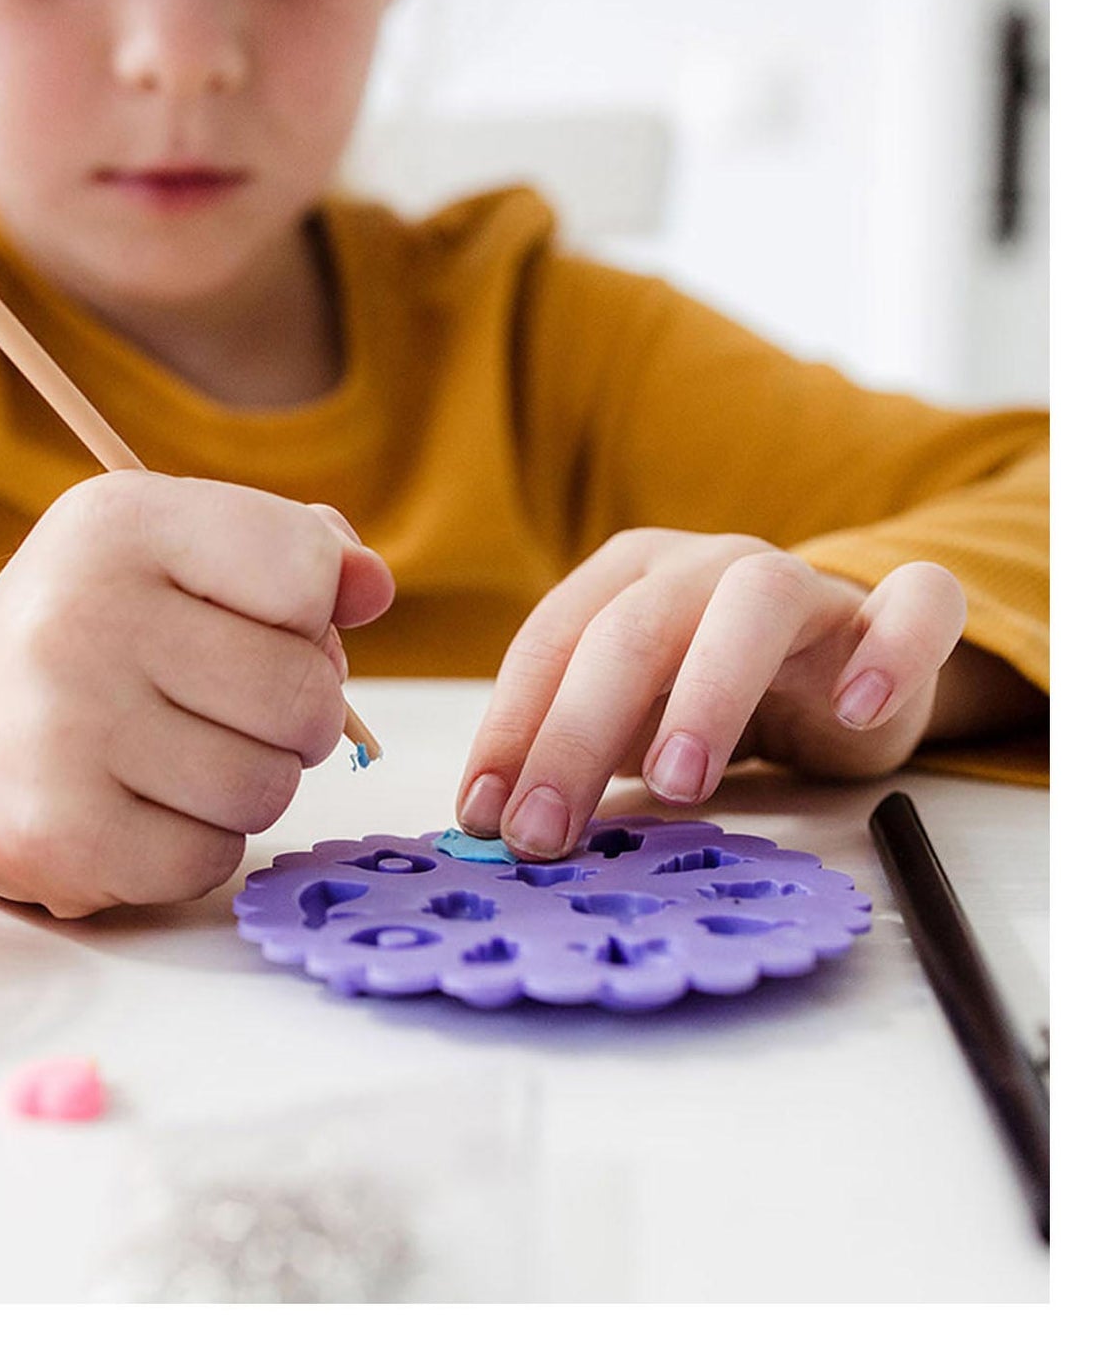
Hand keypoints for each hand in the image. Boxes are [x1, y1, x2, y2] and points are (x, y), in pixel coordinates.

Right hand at [0, 472, 393, 914]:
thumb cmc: (98, 625)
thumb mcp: (177, 545)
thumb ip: (294, 547)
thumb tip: (372, 587)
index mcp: (122, 523)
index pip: (306, 571)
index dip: (311, 612)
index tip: (258, 620)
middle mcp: (81, 618)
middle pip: (303, 694)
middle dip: (296, 711)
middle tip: (235, 704)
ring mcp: (62, 733)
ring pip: (268, 787)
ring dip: (252, 780)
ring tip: (188, 753)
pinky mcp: (57, 837)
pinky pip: (212, 858)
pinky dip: (200, 842)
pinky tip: (145, 804)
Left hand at [456, 528, 968, 860]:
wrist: (834, 666)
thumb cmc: (704, 694)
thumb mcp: (627, 722)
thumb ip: (571, 753)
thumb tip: (494, 822)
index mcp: (626, 579)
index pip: (552, 642)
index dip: (513, 727)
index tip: (484, 815)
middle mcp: (703, 566)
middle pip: (633, 630)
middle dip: (577, 734)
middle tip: (547, 831)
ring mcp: (800, 582)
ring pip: (755, 604)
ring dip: (709, 691)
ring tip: (679, 783)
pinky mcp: (885, 614)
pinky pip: (913, 606)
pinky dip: (892, 651)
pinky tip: (857, 708)